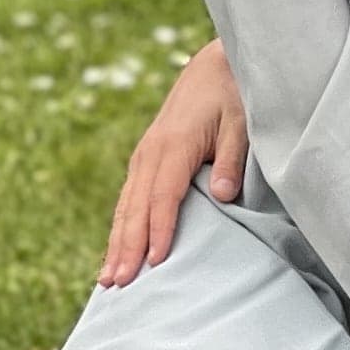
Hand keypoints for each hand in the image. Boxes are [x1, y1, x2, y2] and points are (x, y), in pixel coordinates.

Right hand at [99, 37, 245, 285]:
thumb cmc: (234, 93)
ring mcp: (144, 155)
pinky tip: (116, 251)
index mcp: (174, 144)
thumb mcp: (243, 121)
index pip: (164, 196)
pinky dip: (121, 227)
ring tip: (106, 280)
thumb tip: (223, 196)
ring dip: (116, 242)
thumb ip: (231, 158)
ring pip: (126, 206)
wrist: (216, 64)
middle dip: (126, 247)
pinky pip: (129, 198)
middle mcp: (151, 151)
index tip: (156, 262)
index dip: (160, 230)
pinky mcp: (146, 158)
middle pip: (136, 207)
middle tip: (118, 284)